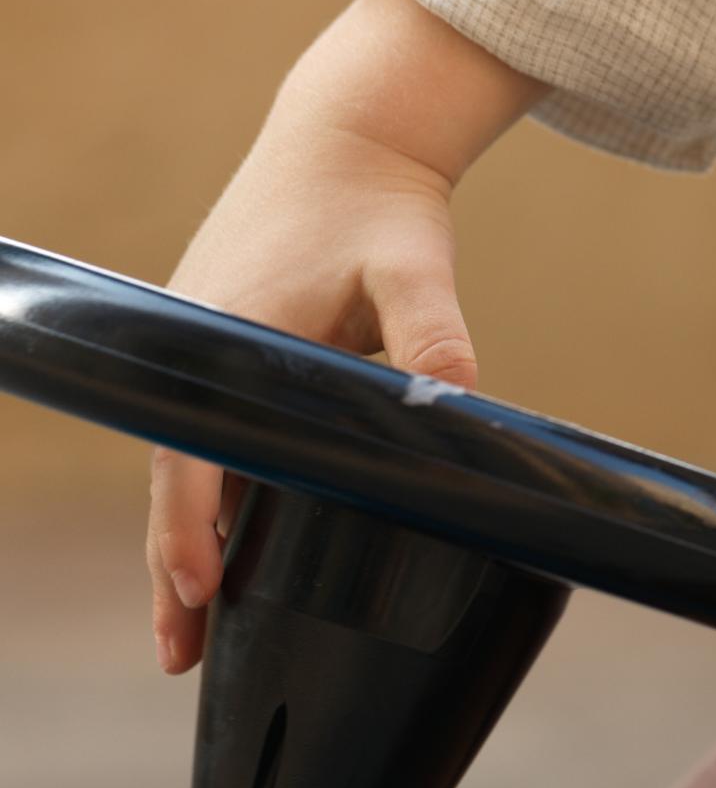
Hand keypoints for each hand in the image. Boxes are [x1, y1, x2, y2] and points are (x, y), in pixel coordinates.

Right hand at [146, 0, 535, 678]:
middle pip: (178, 480)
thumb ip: (431, 332)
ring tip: (192, 627)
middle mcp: (202, 355)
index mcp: (228, 340)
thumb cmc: (377, 200)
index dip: (191, 529)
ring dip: (192, 538)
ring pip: (192, 465)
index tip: (196, 593)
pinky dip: (218, 490)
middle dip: (177, 567)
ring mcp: (209, 355)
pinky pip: (214, 436)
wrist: (353, 131)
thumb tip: (466, 399)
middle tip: (180, 656)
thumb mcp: (411, 263)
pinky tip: (230, 546)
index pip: (195, 457)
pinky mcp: (230, 351)